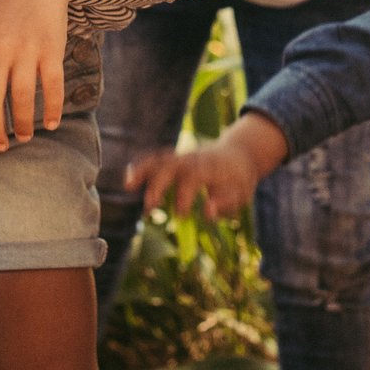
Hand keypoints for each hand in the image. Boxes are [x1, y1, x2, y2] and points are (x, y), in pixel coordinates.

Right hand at [126, 114, 288, 217]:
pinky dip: (141, 167)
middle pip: (171, 165)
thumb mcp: (241, 194)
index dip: (184, 196)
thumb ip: (225, 203)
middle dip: (158, 185)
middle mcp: (194, 159)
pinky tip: (129, 181)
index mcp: (211, 167)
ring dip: (143, 170)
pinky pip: (155, 159)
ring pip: (159, 158)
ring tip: (128, 185)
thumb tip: (207, 211)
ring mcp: (183, 157)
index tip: (180, 215)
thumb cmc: (239, 179)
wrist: (240, 154)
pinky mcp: (175, 159)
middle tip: (150, 208)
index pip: (193, 178)